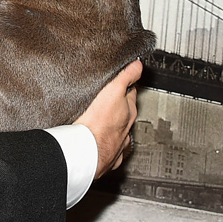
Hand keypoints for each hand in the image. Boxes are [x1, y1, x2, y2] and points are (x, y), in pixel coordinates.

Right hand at [75, 59, 141, 178]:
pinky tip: (99, 143)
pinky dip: (106, 146)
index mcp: (129, 111)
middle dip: (121, 106)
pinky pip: (110, 151)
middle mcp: (126, 129)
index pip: (132, 92)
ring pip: (120, 133)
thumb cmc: (97, 121)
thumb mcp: (113, 89)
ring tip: (103, 121)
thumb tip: (138, 64)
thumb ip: (127, 75)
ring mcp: (118, 144)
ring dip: (114, 127)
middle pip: (126, 113)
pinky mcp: (107, 157)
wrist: (84, 151)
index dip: (128, 84)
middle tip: (109, 98)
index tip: (124, 79)